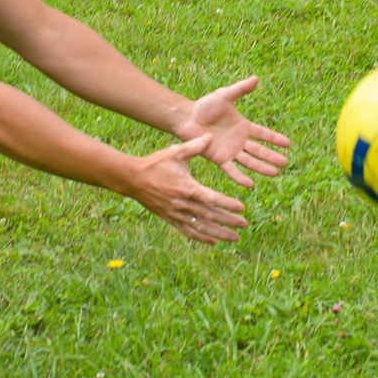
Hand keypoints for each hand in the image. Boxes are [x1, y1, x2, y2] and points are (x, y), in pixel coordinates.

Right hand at [124, 137, 248, 242]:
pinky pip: (187, 231)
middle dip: (228, 221)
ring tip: (234, 238)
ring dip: (218, 233)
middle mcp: (183, 203)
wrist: (133, 179)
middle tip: (244, 225)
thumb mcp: (175, 152)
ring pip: (201, 227)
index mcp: (186, 187)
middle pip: (209, 215)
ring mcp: (176, 213)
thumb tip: (210, 136)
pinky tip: (214, 242)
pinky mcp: (170, 218)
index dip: (227, 204)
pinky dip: (201, 237)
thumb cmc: (155, 164)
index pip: (211, 198)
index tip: (242, 208)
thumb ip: (194, 146)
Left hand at [171, 75, 292, 186]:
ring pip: (249, 161)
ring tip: (274, 173)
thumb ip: (240, 89)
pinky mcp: (219, 158)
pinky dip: (240, 177)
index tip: (288, 144)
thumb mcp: (224, 95)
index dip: (274, 138)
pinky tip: (250, 184)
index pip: (263, 134)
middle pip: (259, 150)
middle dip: (271, 156)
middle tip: (284, 163)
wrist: (186, 117)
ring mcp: (230, 151)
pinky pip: (231, 169)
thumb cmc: (204, 106)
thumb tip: (256, 78)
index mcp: (242, 126)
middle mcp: (239, 141)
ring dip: (261, 168)